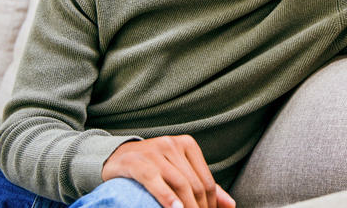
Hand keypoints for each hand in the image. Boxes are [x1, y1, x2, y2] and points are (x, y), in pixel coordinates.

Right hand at [102, 135, 236, 207]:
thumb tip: (230, 204)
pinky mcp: (136, 161)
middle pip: (195, 185)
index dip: (211, 205)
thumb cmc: (153, 166)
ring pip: (179, 184)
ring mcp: (154, 151)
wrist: (116, 156)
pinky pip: (154, 180)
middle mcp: (172, 144)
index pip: (207, 182)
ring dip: (187, 207)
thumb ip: (203, 185)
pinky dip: (166, 197)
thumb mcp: (179, 171)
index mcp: (187, 145)